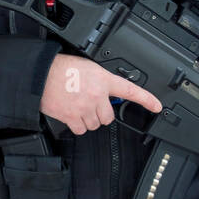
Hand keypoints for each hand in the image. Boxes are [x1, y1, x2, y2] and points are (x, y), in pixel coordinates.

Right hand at [40, 53, 160, 132]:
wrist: (41, 75)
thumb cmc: (61, 69)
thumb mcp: (88, 68)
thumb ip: (100, 80)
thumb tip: (105, 91)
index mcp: (103, 80)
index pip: (130, 91)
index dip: (146, 100)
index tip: (157, 107)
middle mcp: (96, 95)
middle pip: (108, 117)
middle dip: (101, 113)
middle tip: (91, 105)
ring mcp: (85, 108)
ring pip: (95, 124)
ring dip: (88, 120)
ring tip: (78, 107)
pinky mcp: (72, 117)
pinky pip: (81, 130)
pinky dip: (77, 126)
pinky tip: (72, 115)